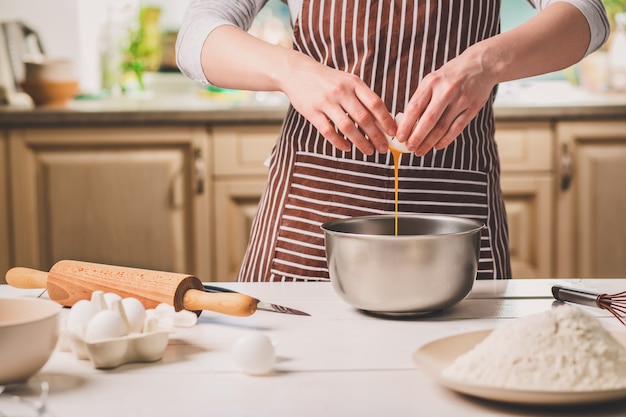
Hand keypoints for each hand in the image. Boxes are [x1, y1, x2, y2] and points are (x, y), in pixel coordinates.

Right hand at [280, 55, 395, 154]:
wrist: (297, 72)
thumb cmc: (327, 80)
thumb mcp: (348, 81)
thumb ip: (363, 97)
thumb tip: (382, 120)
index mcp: (353, 83)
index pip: (375, 103)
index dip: (386, 120)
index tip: (393, 133)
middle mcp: (341, 91)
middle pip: (363, 118)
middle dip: (377, 136)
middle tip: (384, 148)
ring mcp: (326, 102)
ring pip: (347, 127)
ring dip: (360, 142)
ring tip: (369, 151)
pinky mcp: (312, 112)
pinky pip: (328, 131)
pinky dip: (339, 142)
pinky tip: (347, 148)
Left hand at [396, 46, 495, 155]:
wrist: (482, 64)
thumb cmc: (451, 75)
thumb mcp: (433, 79)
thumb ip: (421, 98)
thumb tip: (407, 123)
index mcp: (432, 82)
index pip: (414, 107)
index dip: (406, 125)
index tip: (399, 137)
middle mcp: (446, 91)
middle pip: (428, 120)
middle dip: (416, 137)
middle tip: (409, 148)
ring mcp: (461, 100)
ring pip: (442, 127)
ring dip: (429, 142)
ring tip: (420, 151)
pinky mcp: (472, 108)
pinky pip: (456, 129)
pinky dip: (445, 140)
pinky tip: (436, 146)